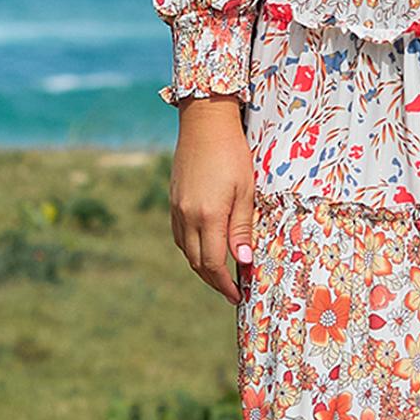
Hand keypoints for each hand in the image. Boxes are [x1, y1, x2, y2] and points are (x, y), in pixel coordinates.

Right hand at [169, 95, 254, 305]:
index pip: (213, 263)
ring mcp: (176, 209)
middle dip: (214, 282)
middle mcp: (187, 216)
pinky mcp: (173, 201)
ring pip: (186, 250)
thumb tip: (243, 262)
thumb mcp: (246, 192)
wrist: (204, 123)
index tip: (239, 296)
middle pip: (197, 262)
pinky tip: (205, 249)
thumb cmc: (233, 154)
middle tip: (232, 292)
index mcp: (208, 216)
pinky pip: (179, 235)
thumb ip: (241, 229)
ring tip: (221, 276)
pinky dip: (192, 249)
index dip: (225, 284)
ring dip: (202, 267)